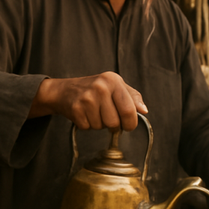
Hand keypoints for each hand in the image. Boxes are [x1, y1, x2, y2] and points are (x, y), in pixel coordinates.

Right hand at [29, 72, 147, 130]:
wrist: (64, 90)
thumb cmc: (94, 89)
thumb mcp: (115, 86)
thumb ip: (132, 97)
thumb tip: (144, 110)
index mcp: (113, 80)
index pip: (129, 110)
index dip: (131, 123)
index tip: (128, 125)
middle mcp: (100, 87)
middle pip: (115, 122)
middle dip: (113, 126)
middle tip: (107, 117)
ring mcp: (87, 98)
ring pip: (101, 126)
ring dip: (99, 124)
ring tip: (94, 112)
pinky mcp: (76, 109)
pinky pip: (88, 127)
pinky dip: (87, 125)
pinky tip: (84, 114)